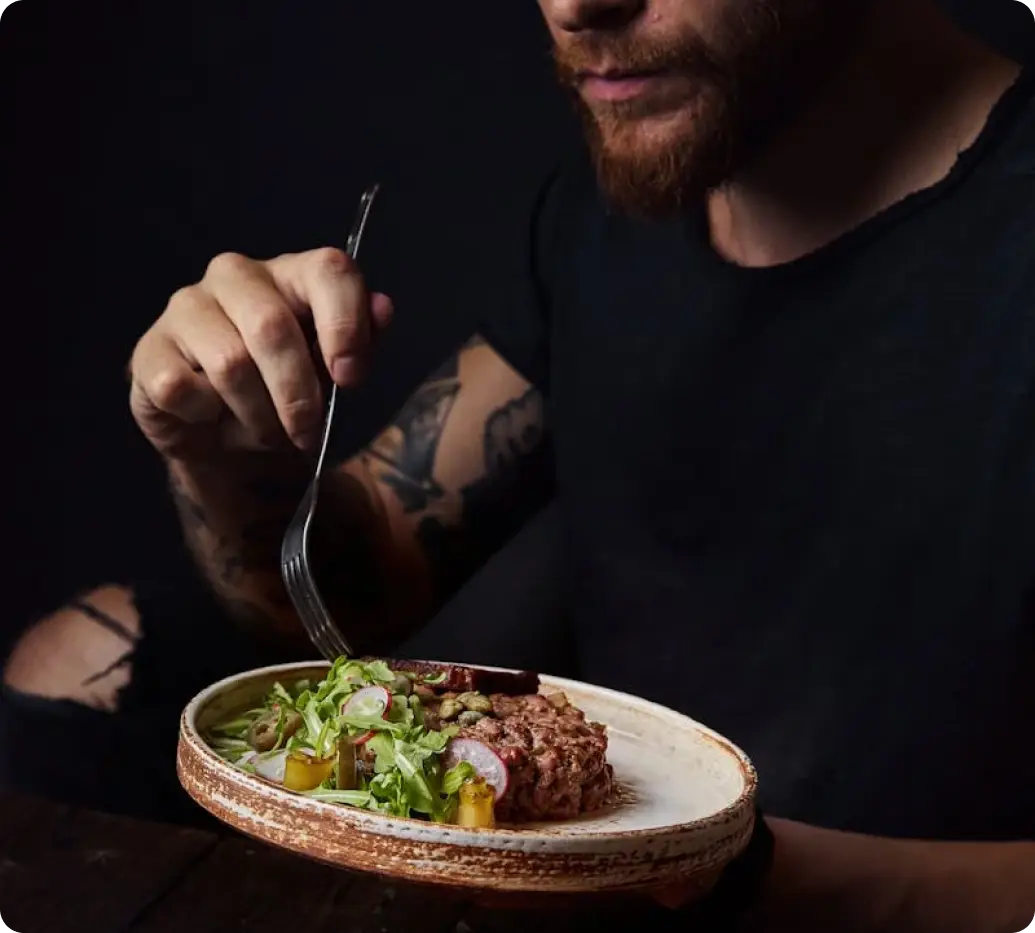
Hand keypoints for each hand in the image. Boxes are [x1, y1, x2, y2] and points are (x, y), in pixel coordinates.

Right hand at [129, 249, 393, 458]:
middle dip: (298, 395)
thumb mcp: (332, 371)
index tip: (350, 379)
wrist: (227, 437)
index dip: (345, 326)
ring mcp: (187, 307)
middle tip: (306, 433)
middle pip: (272, 328)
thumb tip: (384, 308)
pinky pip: (182, 388)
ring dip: (256, 416)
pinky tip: (211, 417)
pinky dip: (206, 417)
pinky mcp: (150, 349)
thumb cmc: (286, 392)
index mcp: (292, 273)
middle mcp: (236, 276)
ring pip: (230, 365)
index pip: (328, 270)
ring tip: (265, 431)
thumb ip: (361, 340)